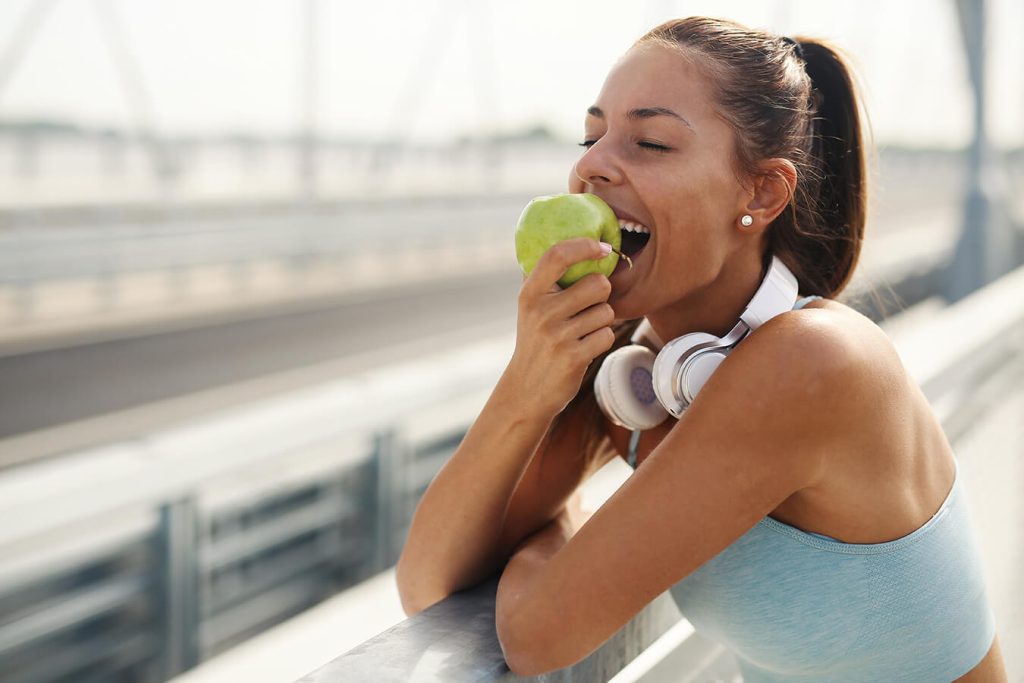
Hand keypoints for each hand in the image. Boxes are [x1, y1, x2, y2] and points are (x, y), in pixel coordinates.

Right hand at [507, 237, 615, 418]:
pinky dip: (601, 340)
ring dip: (601, 321)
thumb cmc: (535, 342)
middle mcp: (541, 312)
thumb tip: (570, 241)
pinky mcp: (573, 357)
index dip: (584, 246)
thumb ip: (545, 278)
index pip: (558, 256)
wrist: (525, 390)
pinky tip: (584, 348)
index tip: (601, 247)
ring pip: (606, 311)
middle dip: (601, 295)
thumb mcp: (529, 308)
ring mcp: (557, 335)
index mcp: (530, 294)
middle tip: (588, 307)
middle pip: (598, 284)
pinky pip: (607, 335)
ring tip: (581, 332)